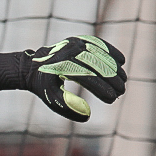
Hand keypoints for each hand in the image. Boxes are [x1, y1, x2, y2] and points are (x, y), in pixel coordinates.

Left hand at [0, 35, 126, 121]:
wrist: (32, 66)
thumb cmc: (44, 86)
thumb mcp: (52, 98)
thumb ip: (68, 107)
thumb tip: (87, 116)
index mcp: (61, 67)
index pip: (86, 78)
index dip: (101, 89)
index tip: (112, 99)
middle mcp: (68, 52)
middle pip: (96, 65)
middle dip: (112, 79)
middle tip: (122, 92)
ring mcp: (74, 44)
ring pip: (100, 54)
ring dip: (114, 67)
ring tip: (123, 80)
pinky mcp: (78, 40)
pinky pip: (98, 44)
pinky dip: (110, 51)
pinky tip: (121, 61)